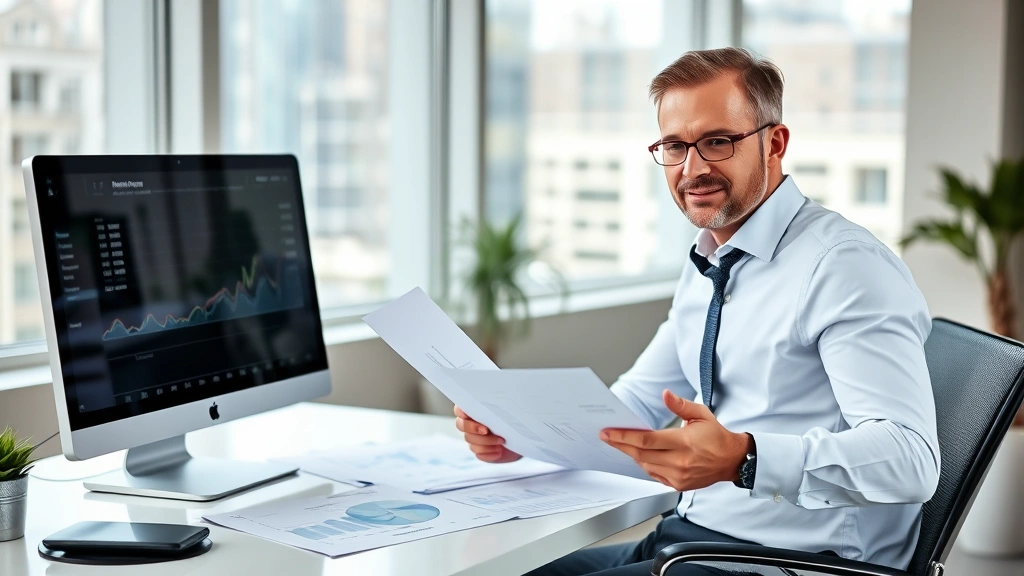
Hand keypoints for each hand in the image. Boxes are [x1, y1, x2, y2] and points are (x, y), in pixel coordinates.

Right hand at [454, 406, 521, 462]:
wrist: (522, 436)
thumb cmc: (513, 419)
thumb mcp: (507, 410)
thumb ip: (497, 407)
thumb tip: (498, 399)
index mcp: (474, 410)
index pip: (459, 409)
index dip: (462, 412)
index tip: (474, 414)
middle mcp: (471, 424)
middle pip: (461, 425)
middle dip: (473, 428)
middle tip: (487, 430)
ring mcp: (474, 439)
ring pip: (471, 441)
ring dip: (487, 442)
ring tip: (502, 441)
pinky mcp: (480, 451)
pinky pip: (478, 454)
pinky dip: (489, 453)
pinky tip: (499, 452)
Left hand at [600, 390, 749, 490]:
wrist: (732, 461)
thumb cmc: (716, 436)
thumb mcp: (701, 414)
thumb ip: (681, 405)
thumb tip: (665, 394)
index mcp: (684, 443)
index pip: (646, 440)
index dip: (624, 436)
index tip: (608, 432)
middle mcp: (680, 462)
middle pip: (641, 454)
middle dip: (620, 445)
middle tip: (606, 436)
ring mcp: (679, 476)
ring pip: (645, 466)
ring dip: (632, 455)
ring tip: (621, 443)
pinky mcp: (678, 485)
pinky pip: (654, 475)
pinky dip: (645, 464)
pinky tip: (641, 455)